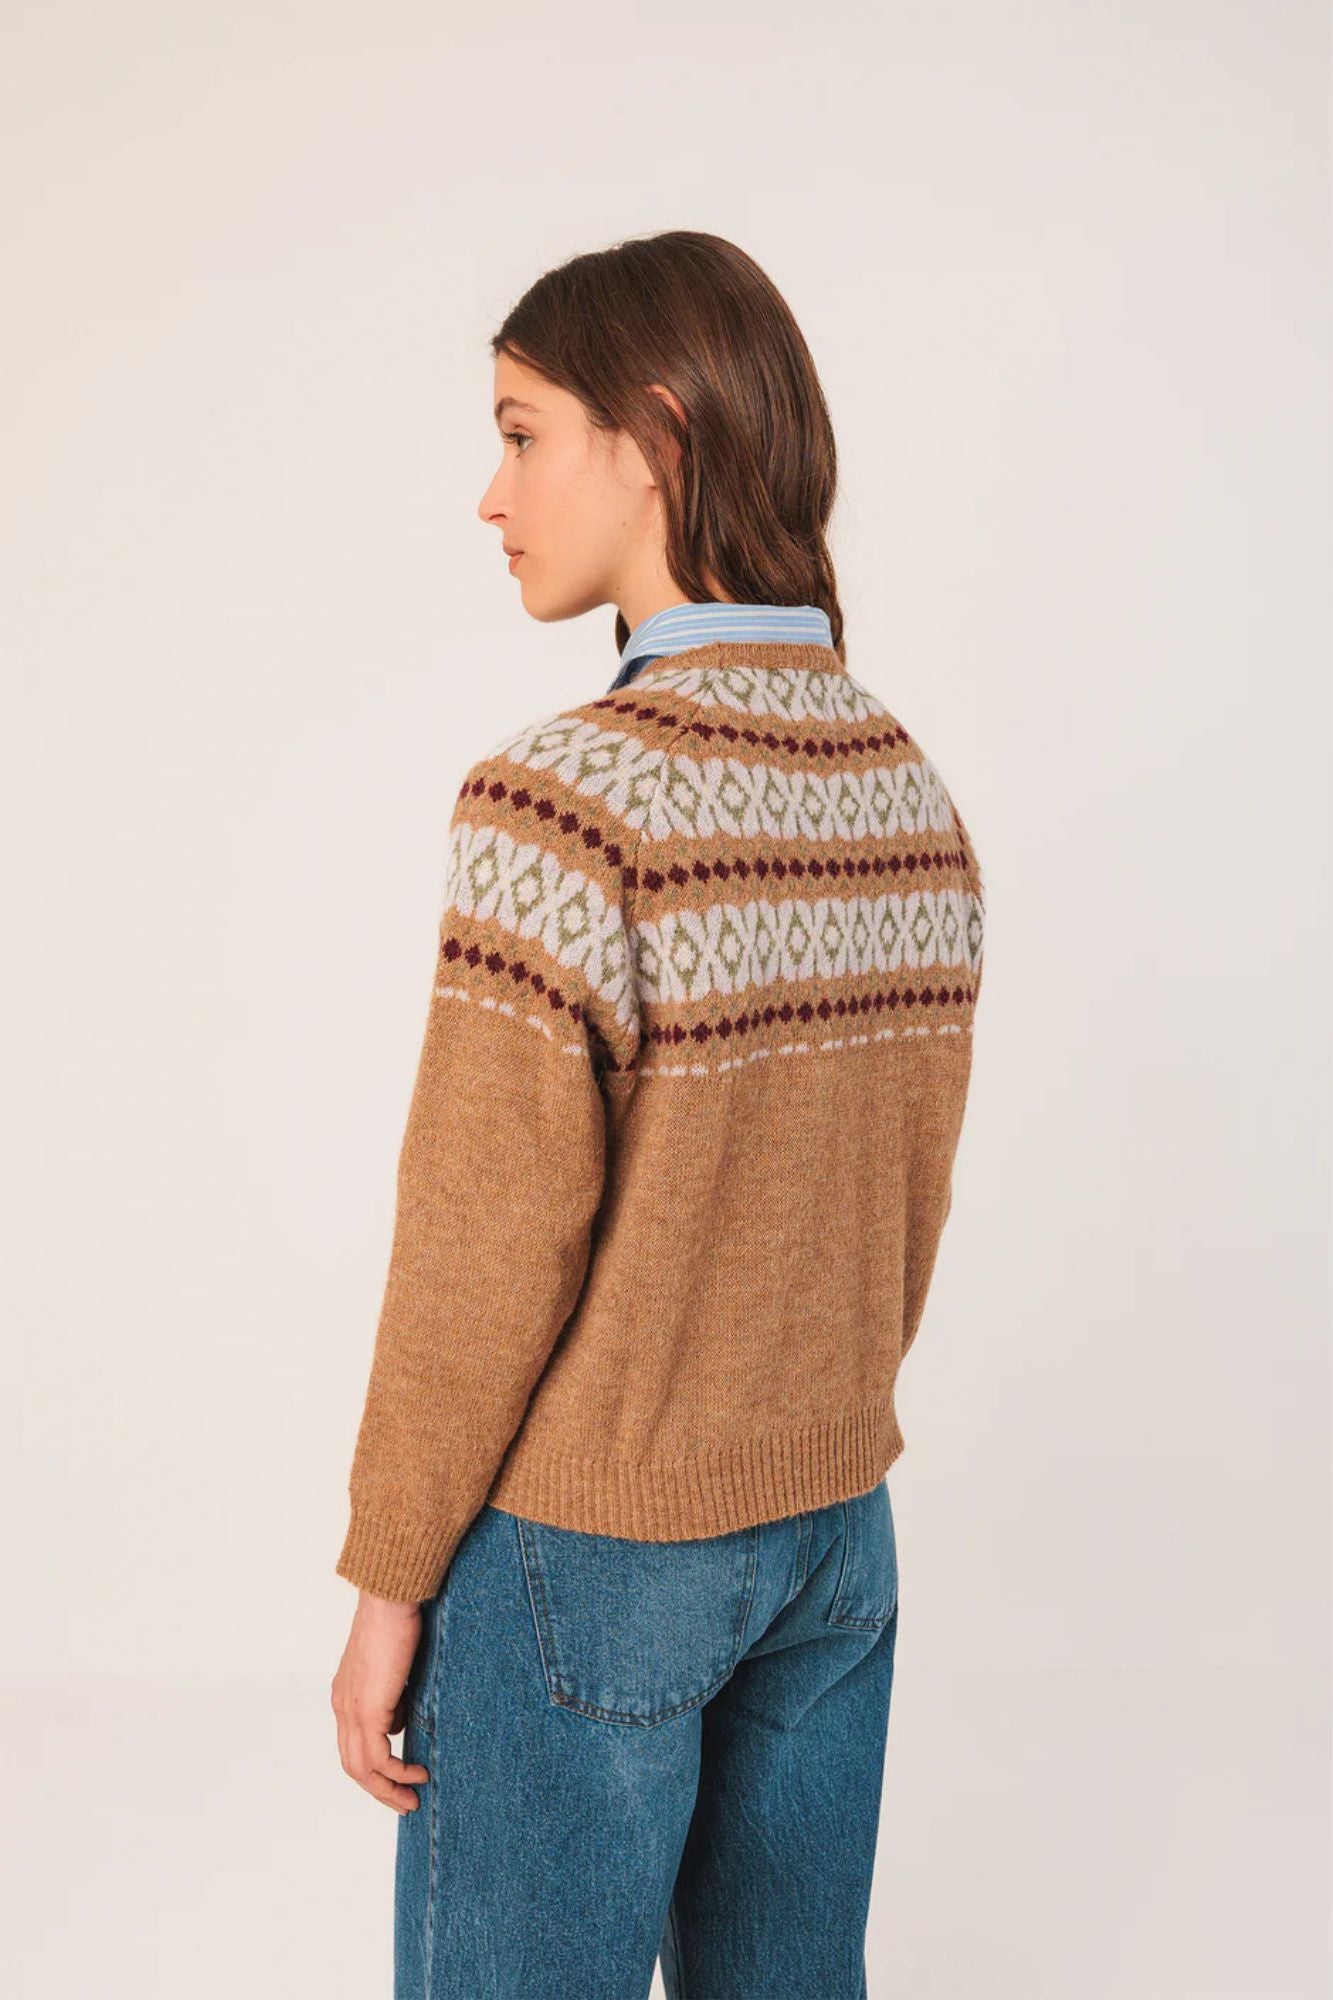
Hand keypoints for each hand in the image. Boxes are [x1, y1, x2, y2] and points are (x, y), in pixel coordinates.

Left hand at [331, 1590, 430, 1813]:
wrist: (388, 1600)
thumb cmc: (396, 1620)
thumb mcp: (394, 1669)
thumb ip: (393, 1697)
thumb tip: (398, 1723)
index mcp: (346, 1696)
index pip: (353, 1745)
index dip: (374, 1768)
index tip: (399, 1779)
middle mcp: (342, 1707)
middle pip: (353, 1765)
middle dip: (379, 1790)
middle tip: (406, 1802)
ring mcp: (351, 1710)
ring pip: (361, 1768)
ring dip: (387, 1790)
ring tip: (413, 1799)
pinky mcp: (367, 1710)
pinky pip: (377, 1758)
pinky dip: (396, 1774)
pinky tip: (417, 1774)